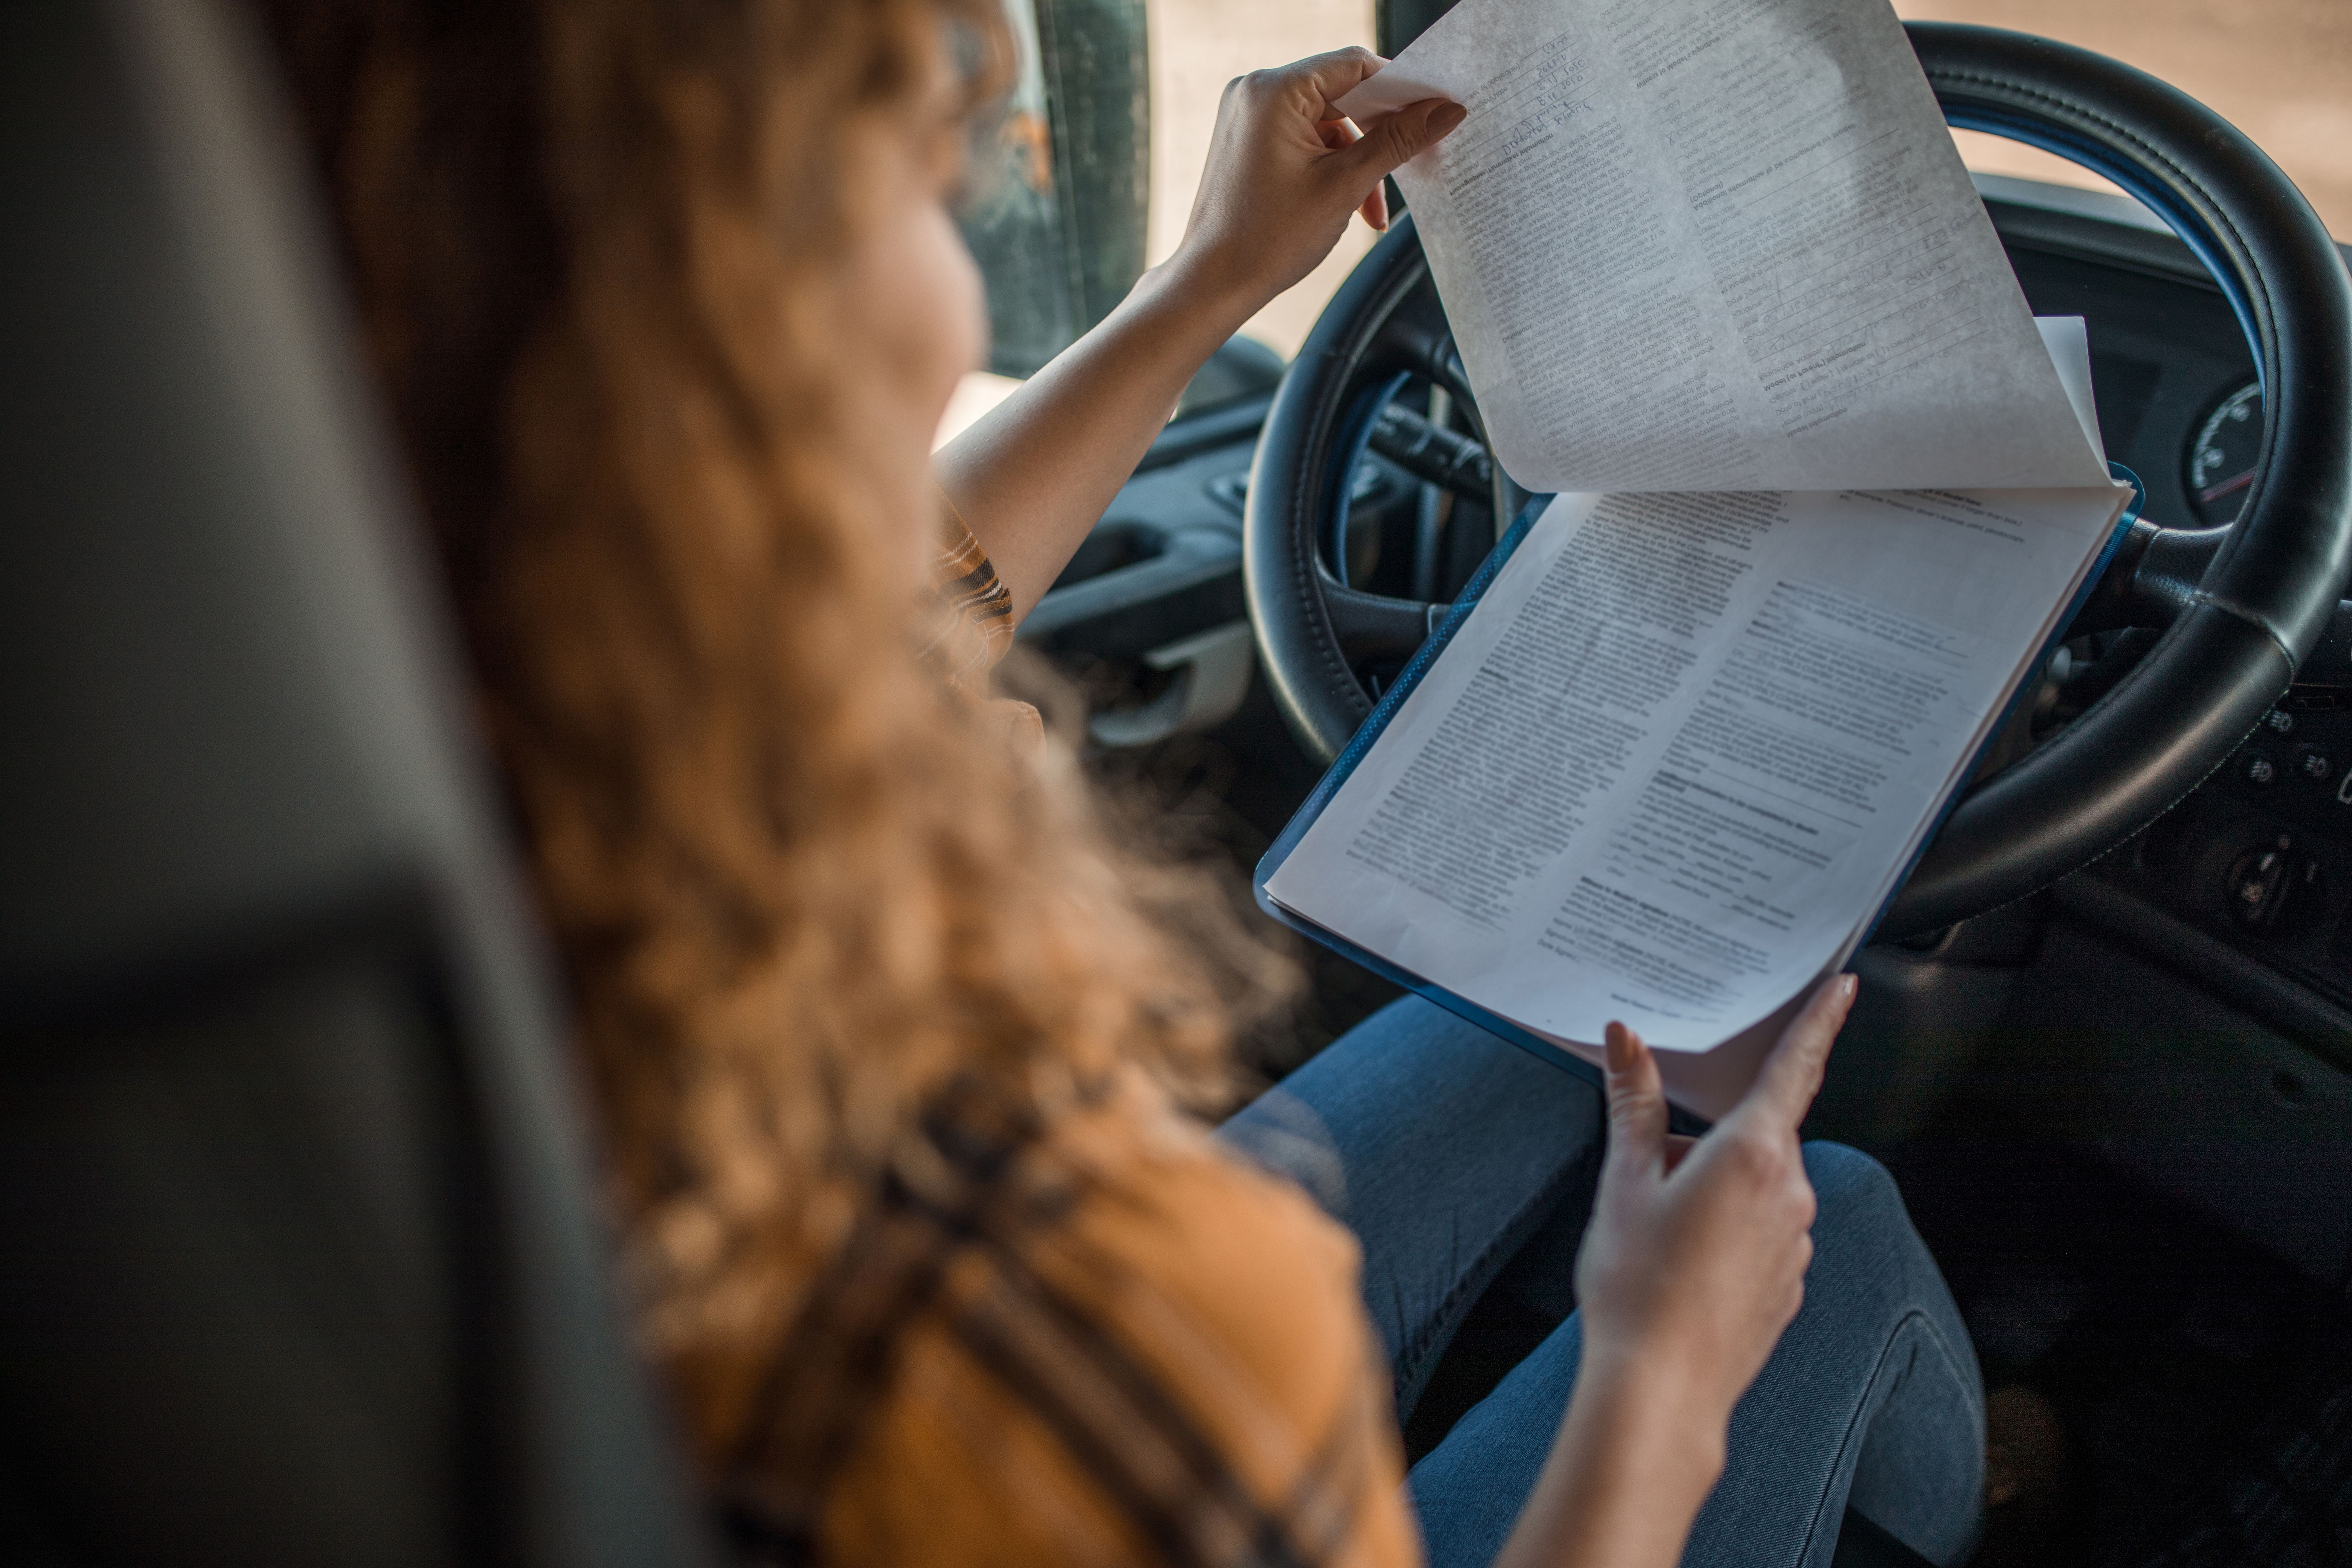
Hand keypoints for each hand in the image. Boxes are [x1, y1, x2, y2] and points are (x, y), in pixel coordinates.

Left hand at [1170, 48, 1465, 319]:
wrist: (1213, 284)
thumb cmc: (1267, 239)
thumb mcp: (1345, 185)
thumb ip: (1398, 141)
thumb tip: (1446, 110)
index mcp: (1274, 91)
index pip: (1354, 65)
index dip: (1399, 87)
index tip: (1432, 112)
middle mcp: (1255, 92)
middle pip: (1341, 94)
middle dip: (1377, 136)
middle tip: (1407, 166)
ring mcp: (1248, 116)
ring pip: (1327, 123)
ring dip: (1356, 162)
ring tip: (1369, 210)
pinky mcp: (1248, 140)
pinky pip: (1305, 140)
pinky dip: (1330, 168)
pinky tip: (1346, 205)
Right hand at [1571, 974, 1858, 1461]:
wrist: (1661, 1388)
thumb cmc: (1637, 1286)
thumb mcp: (1624, 1183)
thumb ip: (1632, 1106)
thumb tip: (1625, 1039)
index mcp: (1752, 1154)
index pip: (1795, 1067)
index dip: (1819, 1022)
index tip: (1844, 987)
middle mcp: (1789, 1193)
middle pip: (1760, 1132)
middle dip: (1713, 1135)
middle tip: (1654, 1167)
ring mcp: (1795, 1242)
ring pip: (1760, 1185)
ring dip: (1717, 1185)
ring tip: (1659, 1228)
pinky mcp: (1789, 1283)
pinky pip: (1762, 1232)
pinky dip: (1727, 1230)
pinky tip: (1683, 1262)